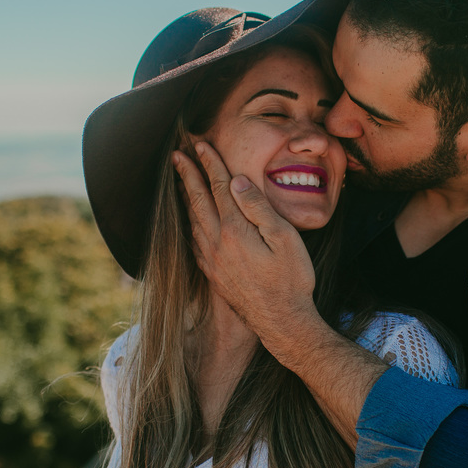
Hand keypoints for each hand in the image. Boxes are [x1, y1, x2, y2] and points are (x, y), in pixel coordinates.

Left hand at [172, 142, 320, 350]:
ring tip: (179, 181)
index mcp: (235, 229)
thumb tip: (237, 181)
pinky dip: (189, 222)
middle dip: (187, 174)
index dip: (210, 164)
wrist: (282, 323)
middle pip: (197, 200)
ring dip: (185, 197)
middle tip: (176, 155)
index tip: (201, 145)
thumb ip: (259, 207)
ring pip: (192, 220)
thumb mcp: (285, 238)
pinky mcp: (213, 274)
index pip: (219, 187)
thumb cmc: (291, 280)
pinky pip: (194, 241)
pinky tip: (190, 220)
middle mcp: (217, 242)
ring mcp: (212, 260)